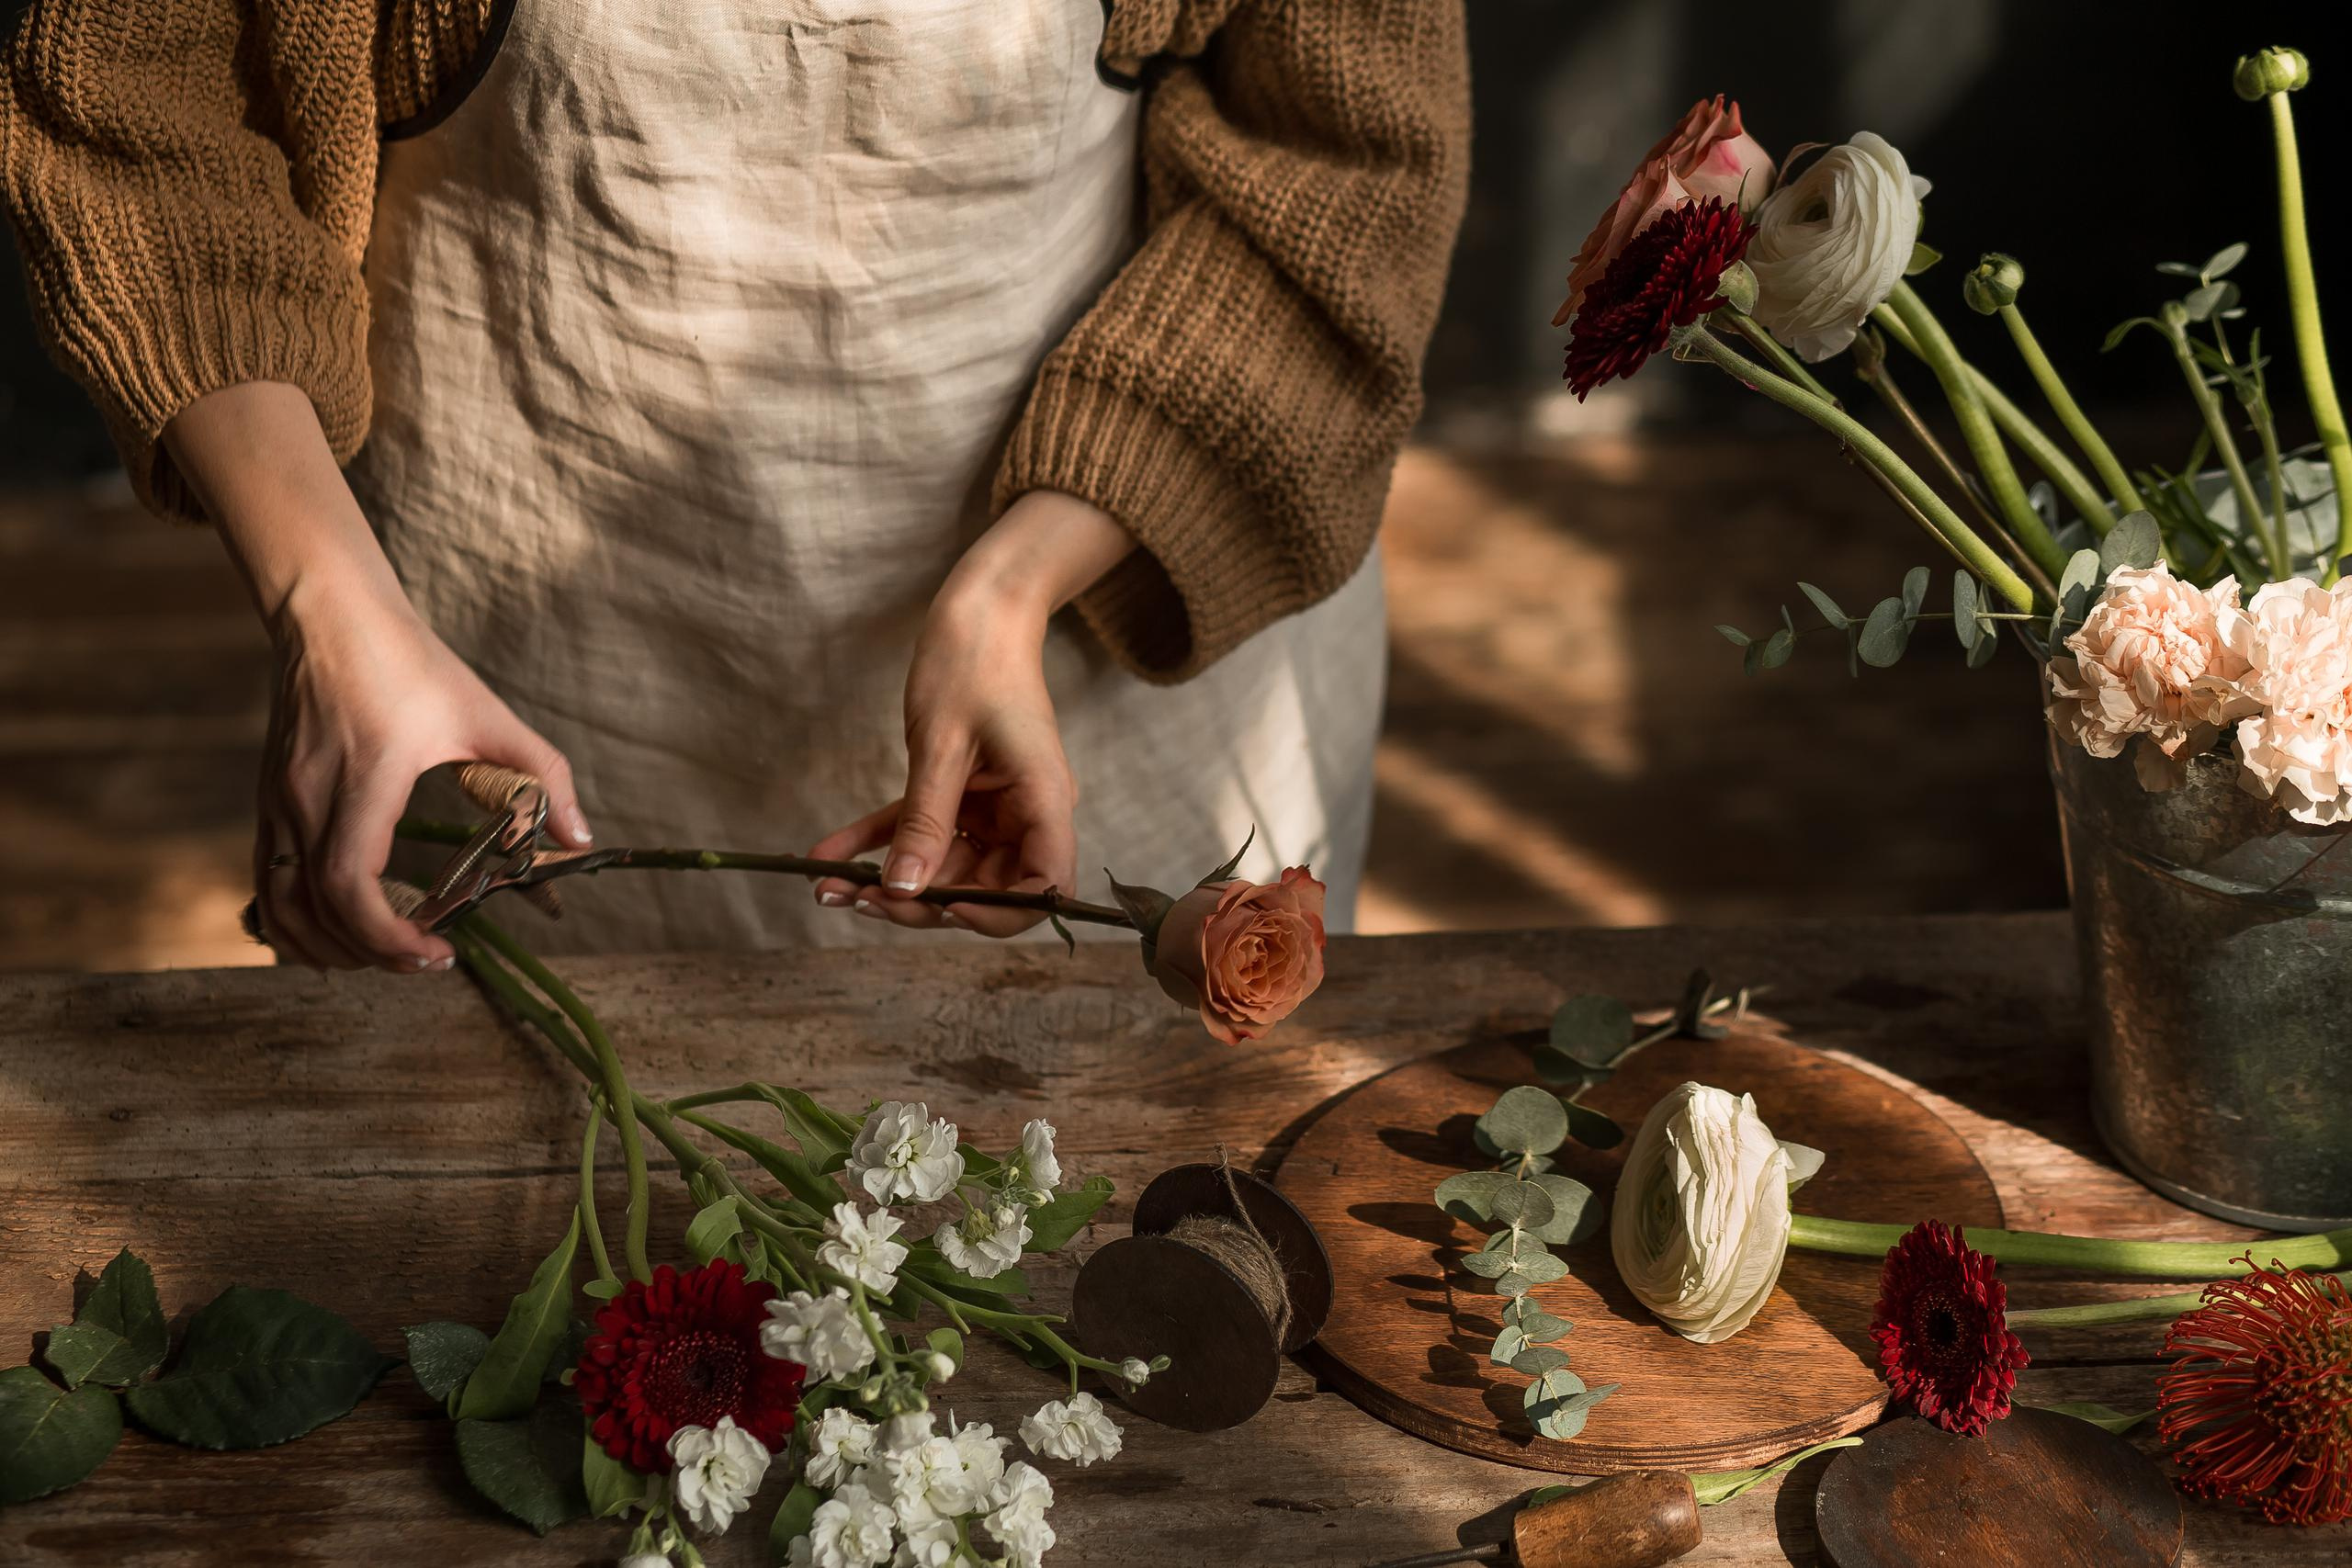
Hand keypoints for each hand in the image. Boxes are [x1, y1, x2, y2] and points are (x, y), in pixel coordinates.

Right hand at [254, 584, 590, 970]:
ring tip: (384, 954)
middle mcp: (304, 800)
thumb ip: (541, 776)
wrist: (329, 612)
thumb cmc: (406, 660)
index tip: (438, 953)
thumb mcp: (486, 714)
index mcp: (361, 783)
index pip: (351, 887)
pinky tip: (342, 928)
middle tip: (425, 961)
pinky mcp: (269, 800)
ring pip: (280, 906)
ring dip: (325, 946)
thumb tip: (582, 838)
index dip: (389, 938)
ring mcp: (277, 802)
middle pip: (313, 912)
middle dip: (369, 955)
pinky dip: (298, 920)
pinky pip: (268, 882)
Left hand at [809, 491, 1133, 935]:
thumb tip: (905, 891)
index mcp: (1043, 801)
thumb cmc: (972, 663)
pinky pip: (921, 832)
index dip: (997, 913)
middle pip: (986, 889)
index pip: (1044, 888)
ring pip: (947, 869)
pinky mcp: (963, 794)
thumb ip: (924, 823)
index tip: (939, 910)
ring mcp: (994, 808)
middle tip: (859, 901)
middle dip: (923, 903)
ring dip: (890, 880)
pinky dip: (877, 843)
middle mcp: (1025, 814)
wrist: (979, 610)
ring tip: (828, 886)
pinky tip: (828, 854)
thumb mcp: (940, 746)